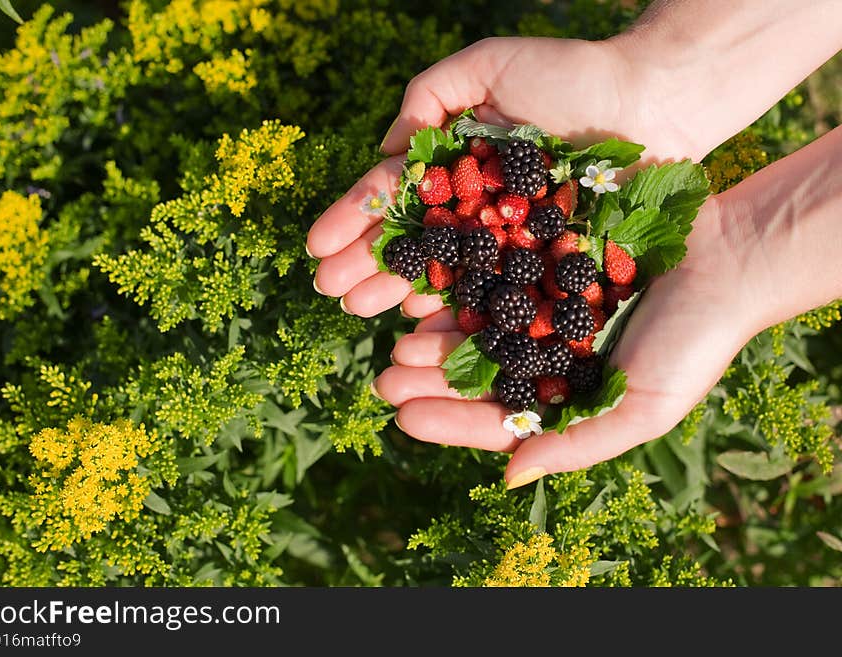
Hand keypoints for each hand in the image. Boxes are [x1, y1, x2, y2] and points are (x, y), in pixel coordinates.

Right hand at [306, 36, 693, 317]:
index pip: (394, 194)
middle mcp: (475, 206)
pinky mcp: (543, 263)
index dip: (353, 220)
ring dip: (397, 290)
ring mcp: (507, 238)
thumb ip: (429, 96)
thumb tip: (385, 151)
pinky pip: (494, 289)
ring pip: (444, 269)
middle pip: (412, 239)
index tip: (316, 248)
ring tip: (357, 310)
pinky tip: (420, 319)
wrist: (653, 99)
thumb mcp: (487, 64)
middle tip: (330, 292)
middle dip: (366, 264)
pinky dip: (457, 305)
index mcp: (455, 162)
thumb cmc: (571, 74)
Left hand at [374, 197, 759, 486]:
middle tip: (384, 379)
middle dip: (432, 378)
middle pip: (479, 371)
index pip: (499, 416)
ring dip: (438, 335)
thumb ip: (576, 443)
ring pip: (479, 323)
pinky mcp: (547, 258)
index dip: (450, 420)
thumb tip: (509, 479)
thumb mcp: (641, 409)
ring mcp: (546, 304)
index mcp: (569, 395)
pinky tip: (427, 290)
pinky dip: (461, 282)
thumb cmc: (694, 343)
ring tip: (397, 341)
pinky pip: (495, 271)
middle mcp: (550, 352)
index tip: (404, 418)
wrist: (731, 260)